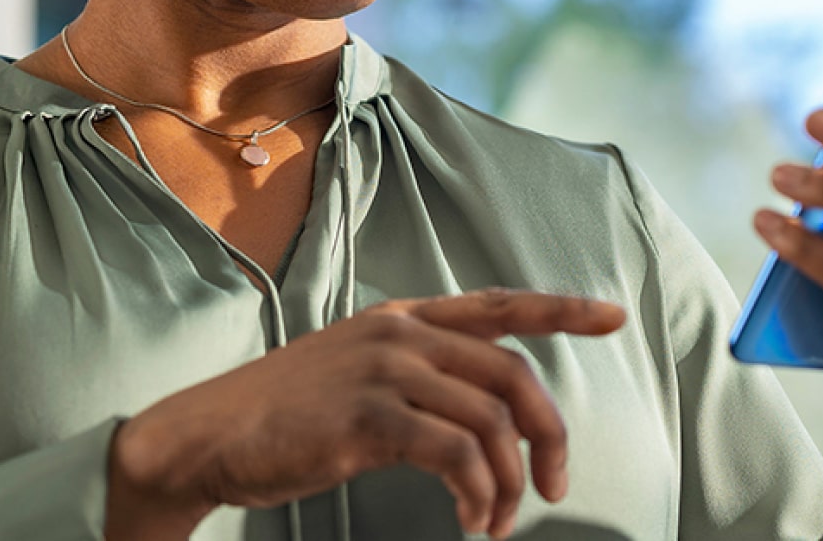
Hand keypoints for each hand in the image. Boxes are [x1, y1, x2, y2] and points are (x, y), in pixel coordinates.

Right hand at [107, 289, 625, 540]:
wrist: (210, 433)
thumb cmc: (290, 412)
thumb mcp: (361, 370)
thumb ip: (421, 374)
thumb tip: (485, 417)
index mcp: (407, 318)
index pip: (501, 304)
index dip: (562, 308)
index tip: (613, 314)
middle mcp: (405, 333)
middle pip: (512, 372)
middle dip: (548, 433)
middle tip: (552, 488)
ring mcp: (387, 369)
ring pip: (490, 419)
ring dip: (508, 482)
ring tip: (498, 523)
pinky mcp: (369, 415)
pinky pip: (455, 453)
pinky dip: (476, 493)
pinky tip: (470, 522)